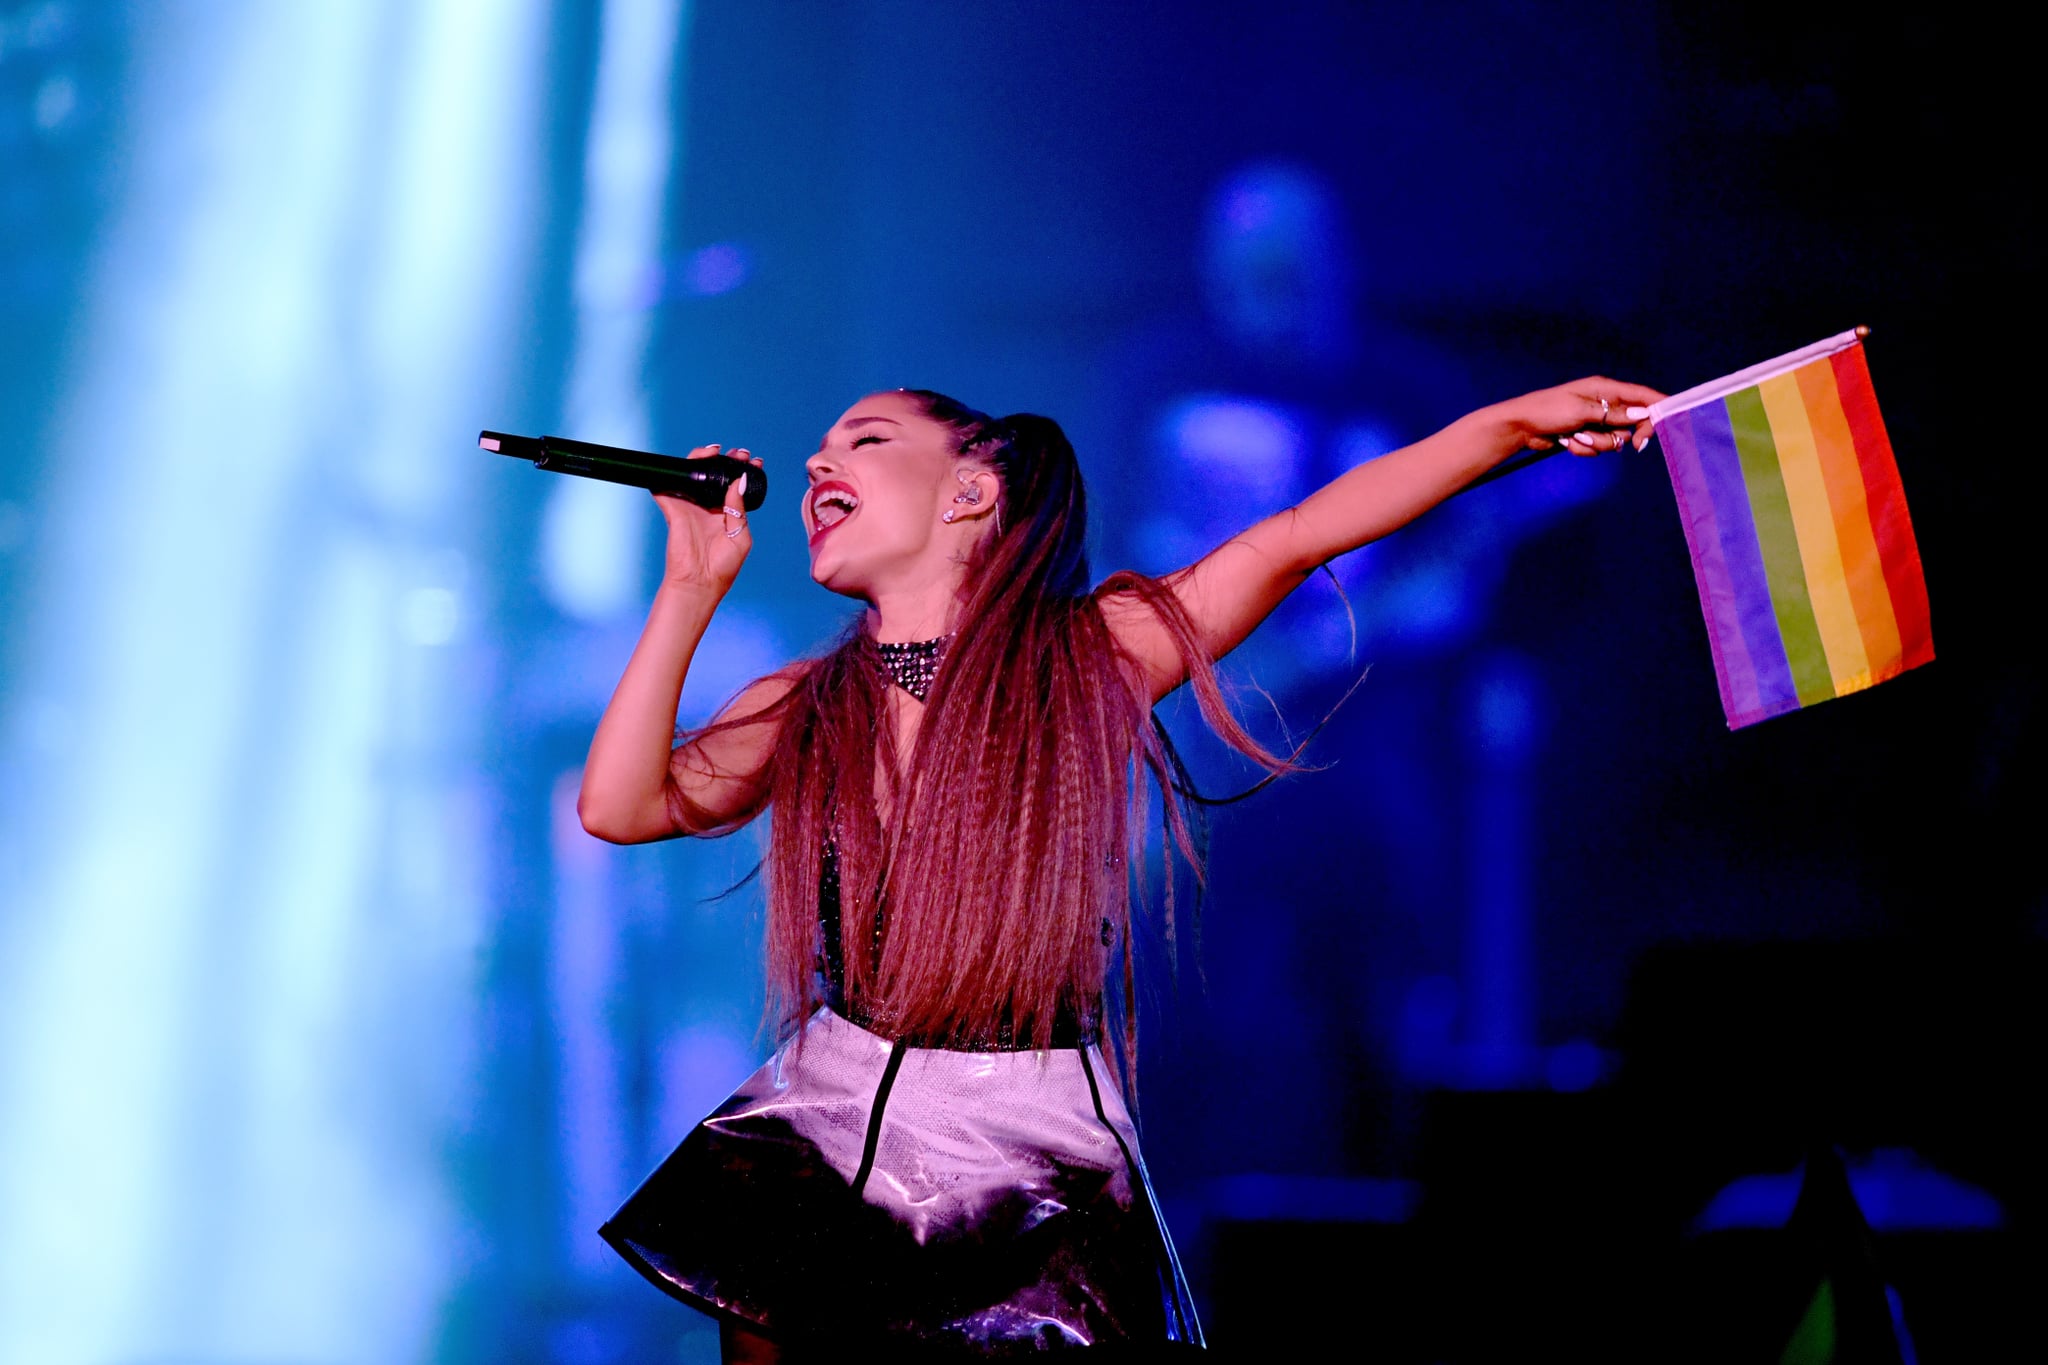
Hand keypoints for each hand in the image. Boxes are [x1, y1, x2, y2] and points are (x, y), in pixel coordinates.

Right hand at [655, 444, 763, 593]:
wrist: (700, 583)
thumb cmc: (723, 566)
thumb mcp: (740, 536)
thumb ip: (738, 508)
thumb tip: (739, 481)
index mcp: (726, 512)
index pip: (734, 485)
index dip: (743, 470)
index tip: (754, 460)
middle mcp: (708, 506)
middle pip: (714, 474)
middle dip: (726, 459)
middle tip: (738, 453)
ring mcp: (690, 506)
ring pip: (692, 474)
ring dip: (701, 458)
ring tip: (714, 451)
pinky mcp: (674, 509)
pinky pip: (668, 486)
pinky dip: (674, 472)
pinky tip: (689, 462)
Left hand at [1491, 377, 1667, 456]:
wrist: (1521, 427)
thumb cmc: (1548, 410)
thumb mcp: (1582, 411)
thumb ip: (1613, 414)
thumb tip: (1642, 413)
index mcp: (1605, 389)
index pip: (1641, 395)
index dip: (1659, 407)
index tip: (1671, 422)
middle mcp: (1604, 404)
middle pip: (1634, 421)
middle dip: (1628, 434)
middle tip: (1636, 446)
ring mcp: (1595, 421)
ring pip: (1614, 439)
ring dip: (1597, 442)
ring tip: (1576, 436)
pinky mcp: (1585, 435)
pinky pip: (1597, 448)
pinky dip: (1584, 448)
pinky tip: (1567, 442)